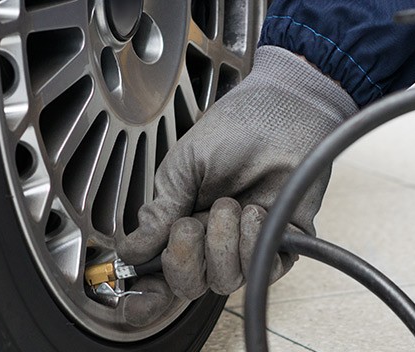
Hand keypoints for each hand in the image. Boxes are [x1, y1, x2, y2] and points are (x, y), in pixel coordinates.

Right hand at [113, 46, 356, 324]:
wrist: (283, 111)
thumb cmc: (235, 129)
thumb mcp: (184, 167)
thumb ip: (159, 211)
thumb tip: (131, 251)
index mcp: (182, 223)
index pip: (162, 274)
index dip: (148, 296)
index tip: (137, 302)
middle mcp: (213, 241)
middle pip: (189, 287)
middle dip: (184, 260)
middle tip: (190, 223)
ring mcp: (247, 245)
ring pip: (225, 282)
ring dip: (222, 243)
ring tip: (230, 205)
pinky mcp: (282, 244)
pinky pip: (261, 269)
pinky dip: (253, 242)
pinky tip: (255, 211)